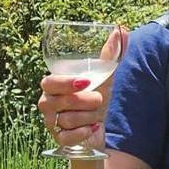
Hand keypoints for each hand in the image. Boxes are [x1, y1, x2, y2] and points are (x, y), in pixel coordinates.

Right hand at [37, 25, 125, 147]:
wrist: (97, 128)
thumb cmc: (96, 98)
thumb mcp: (105, 77)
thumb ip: (112, 54)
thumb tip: (121, 29)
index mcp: (54, 86)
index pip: (49, 82)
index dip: (65, 83)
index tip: (85, 82)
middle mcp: (47, 104)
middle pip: (56, 102)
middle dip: (83, 101)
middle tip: (98, 101)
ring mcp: (51, 123)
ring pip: (66, 119)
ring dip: (88, 117)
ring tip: (95, 115)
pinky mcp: (59, 140)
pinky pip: (68, 137)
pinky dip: (83, 133)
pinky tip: (92, 128)